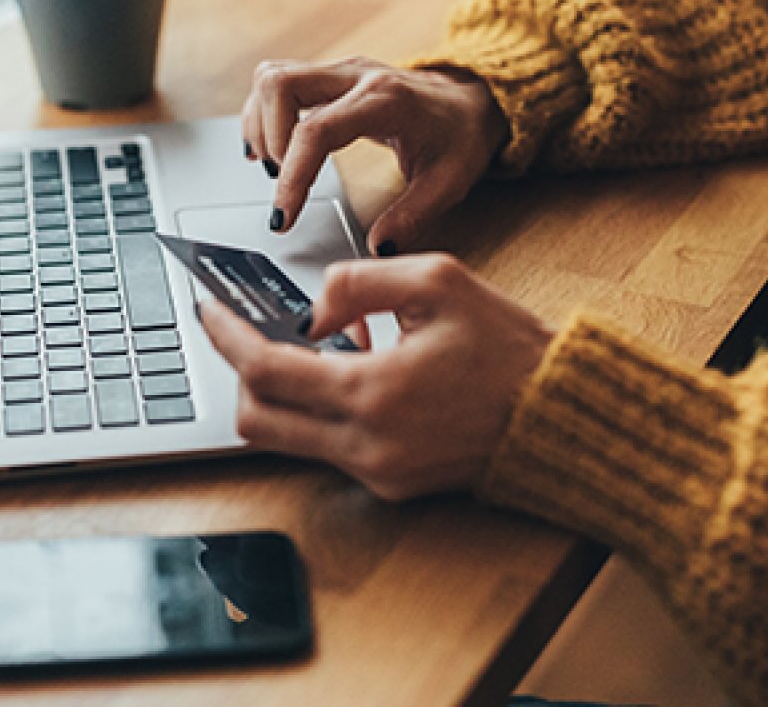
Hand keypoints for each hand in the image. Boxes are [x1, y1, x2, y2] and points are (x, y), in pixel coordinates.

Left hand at [198, 254, 552, 500]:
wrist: (560, 416)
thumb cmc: (509, 349)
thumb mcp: (438, 282)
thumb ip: (357, 281)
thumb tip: (311, 310)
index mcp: (373, 393)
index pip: (265, 371)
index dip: (226, 337)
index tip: (208, 311)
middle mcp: (366, 445)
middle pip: (256, 420)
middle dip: (240, 373)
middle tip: (248, 333)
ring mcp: (376, 473)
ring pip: (285, 439)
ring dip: (282, 392)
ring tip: (318, 347)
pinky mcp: (390, 486)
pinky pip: (326, 448)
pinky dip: (320, 410)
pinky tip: (354, 374)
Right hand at [242, 57, 509, 254]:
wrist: (473, 99)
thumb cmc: (461, 136)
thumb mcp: (449, 183)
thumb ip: (413, 217)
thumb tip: (377, 248)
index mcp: (385, 101)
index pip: (316, 131)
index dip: (292, 177)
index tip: (283, 217)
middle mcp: (356, 76)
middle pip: (280, 85)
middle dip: (269, 139)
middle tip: (282, 181)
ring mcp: (340, 71)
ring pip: (272, 77)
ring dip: (261, 123)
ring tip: (275, 166)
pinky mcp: (329, 76)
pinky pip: (278, 81)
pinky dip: (263, 114)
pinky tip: (270, 148)